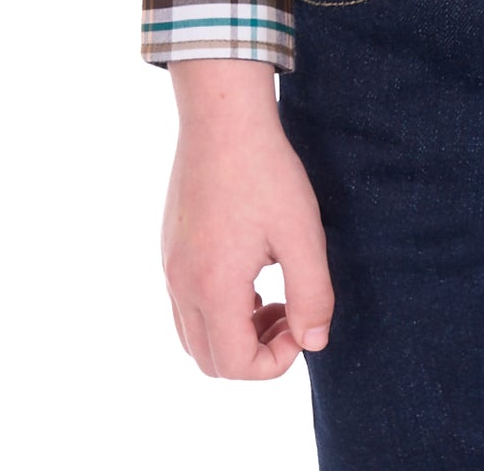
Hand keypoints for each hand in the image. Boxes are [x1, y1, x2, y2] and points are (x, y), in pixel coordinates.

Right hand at [162, 59, 333, 378]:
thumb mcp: (303, 233)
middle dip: (254, 353)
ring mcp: (170, 266)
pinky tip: (251, 272)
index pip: (236, 366)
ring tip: (273, 296)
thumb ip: (313, 295)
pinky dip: (217, 309)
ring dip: (234, 333)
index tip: (303, 321)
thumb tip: (314, 342)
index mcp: (213, 288)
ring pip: (193, 335)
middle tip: (290, 314)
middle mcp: (181, 285)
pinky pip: (185, 304)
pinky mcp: (170, 247)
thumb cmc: (266, 171)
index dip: (277, 360)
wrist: (222, 116)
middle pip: (210, 360)